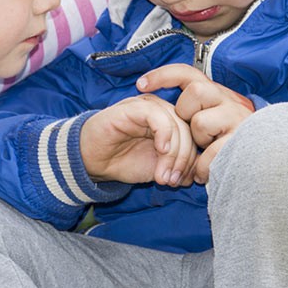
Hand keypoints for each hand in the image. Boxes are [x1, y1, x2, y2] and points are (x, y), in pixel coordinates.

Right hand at [80, 94, 196, 186]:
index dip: (193, 160)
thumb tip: (195, 175)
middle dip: (184, 160)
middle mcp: (162, 111)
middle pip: (188, 130)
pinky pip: (157, 115)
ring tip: (163, 176)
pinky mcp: (134, 106)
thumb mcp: (157, 168)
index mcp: (171, 123)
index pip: (194, 136)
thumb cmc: (123, 161)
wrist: (91, 161)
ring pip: (176, 124)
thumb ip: (177, 167)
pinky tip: (160, 152)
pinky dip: (164, 135)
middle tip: (172, 181)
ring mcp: (148, 107)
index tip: (183, 181)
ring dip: (174, 155)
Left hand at [136, 64, 254, 182]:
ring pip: (200, 122)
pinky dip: (204, 166)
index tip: (140, 84)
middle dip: (186, 113)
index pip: (188, 73)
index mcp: (217, 94)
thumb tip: (163, 108)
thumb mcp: (213, 121)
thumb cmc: (231, 143)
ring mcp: (237, 119)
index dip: (163, 75)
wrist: (271, 162)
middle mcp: (229, 100)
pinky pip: (211, 152)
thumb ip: (195, 111)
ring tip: (206, 151)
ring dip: (198, 142)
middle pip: (195, 92)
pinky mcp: (241, 142)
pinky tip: (206, 172)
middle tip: (195, 131)